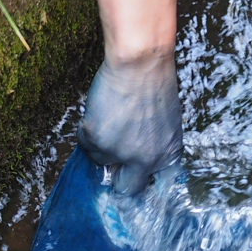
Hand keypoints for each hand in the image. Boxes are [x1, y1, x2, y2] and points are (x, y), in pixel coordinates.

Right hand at [78, 52, 182, 196]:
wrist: (141, 63)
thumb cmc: (155, 85)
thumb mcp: (165, 124)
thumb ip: (152, 146)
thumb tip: (132, 161)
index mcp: (167, 156)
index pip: (151, 186)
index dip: (136, 177)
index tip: (127, 172)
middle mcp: (145, 160)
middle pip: (125, 187)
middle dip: (117, 174)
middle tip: (113, 155)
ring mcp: (120, 152)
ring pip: (100, 160)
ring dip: (101, 143)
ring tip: (110, 116)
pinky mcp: (98, 139)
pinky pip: (84, 143)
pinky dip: (88, 128)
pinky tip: (100, 110)